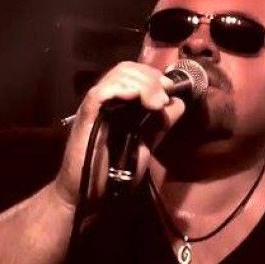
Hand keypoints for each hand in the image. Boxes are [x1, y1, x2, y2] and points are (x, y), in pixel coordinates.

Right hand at [53, 61, 185, 207]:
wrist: (86, 194)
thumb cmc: (110, 173)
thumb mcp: (144, 146)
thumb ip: (159, 125)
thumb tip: (179, 103)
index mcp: (117, 104)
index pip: (133, 73)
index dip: (153, 75)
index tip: (170, 90)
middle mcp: (105, 101)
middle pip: (126, 69)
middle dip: (150, 77)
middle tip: (164, 97)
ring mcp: (94, 108)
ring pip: (116, 76)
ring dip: (142, 83)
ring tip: (156, 103)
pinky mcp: (86, 117)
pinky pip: (101, 93)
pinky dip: (121, 89)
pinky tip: (137, 99)